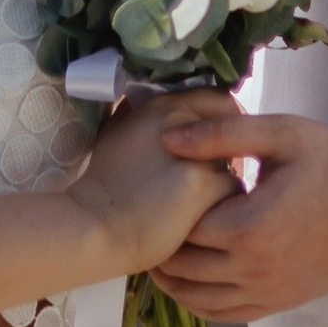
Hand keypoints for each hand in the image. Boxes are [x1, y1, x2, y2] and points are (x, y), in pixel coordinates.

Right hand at [73, 91, 235, 272]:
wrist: (92, 226)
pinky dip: (225, 207)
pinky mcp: (204, 185)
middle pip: (231, 135)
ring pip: (235, 165)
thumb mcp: (119, 134)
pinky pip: (233, 193)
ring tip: (206, 206)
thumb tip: (168, 119)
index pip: (217, 100)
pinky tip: (207, 220)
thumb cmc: (103, 187)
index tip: (221, 147)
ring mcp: (196, 152)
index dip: (225, 123)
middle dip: (228, 157)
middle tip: (214, 181)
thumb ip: (146, 121)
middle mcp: (183, 121)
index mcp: (162, 106)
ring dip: (225, 184)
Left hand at [151, 108, 327, 320]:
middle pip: (184, 268)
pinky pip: (227, 315)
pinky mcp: (279, 303)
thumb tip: (169, 140)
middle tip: (144, 226)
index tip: (152, 195)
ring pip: (199, 300)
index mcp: (247, 227)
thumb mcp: (280, 134)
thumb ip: (221, 135)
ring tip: (157, 257)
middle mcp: (252, 269)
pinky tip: (190, 287)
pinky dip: (200, 305)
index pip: (183, 228)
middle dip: (160, 248)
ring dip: (172, 282)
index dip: (164, 212)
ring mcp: (266, 291)